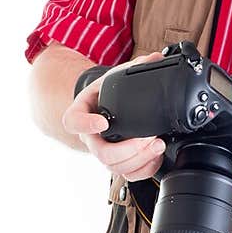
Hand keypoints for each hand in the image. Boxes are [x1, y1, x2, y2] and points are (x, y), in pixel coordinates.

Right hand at [61, 51, 168, 180]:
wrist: (104, 105)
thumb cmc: (107, 92)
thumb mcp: (115, 76)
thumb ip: (136, 67)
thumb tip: (158, 58)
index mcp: (82, 112)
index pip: (73, 122)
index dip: (86, 125)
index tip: (103, 122)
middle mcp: (91, 137)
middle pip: (100, 153)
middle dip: (128, 149)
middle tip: (148, 138)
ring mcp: (105, 151)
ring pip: (115, 168)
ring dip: (140, 159)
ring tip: (158, 144)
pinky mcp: (120, 162)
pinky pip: (128, 174)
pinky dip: (145, 169)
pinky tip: (157, 156)